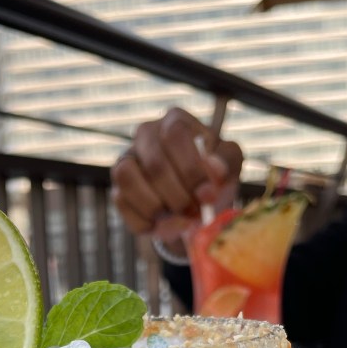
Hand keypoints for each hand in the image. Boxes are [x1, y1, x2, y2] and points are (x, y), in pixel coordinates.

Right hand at [110, 107, 242, 243]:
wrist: (194, 206)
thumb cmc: (212, 178)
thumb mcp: (229, 166)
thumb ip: (227, 161)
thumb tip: (214, 169)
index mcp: (175, 122)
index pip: (175, 135)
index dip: (191, 169)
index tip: (207, 195)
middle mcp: (146, 134)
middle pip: (154, 163)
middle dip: (178, 196)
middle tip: (194, 214)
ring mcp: (127, 160)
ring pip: (128, 179)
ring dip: (157, 208)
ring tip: (177, 220)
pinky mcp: (117, 188)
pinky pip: (121, 203)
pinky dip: (145, 221)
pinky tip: (163, 225)